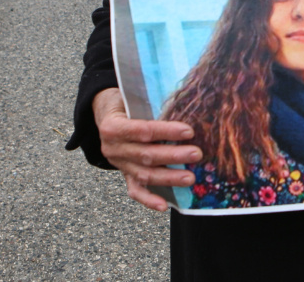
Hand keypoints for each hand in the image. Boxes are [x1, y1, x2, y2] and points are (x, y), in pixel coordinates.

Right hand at [93, 87, 202, 211]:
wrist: (107, 114)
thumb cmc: (127, 103)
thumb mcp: (133, 98)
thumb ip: (152, 104)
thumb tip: (186, 103)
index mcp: (112, 126)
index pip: (143, 130)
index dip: (166, 132)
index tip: (189, 131)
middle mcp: (112, 148)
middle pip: (145, 155)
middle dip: (173, 156)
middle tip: (196, 154)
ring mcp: (118, 164)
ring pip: (144, 175)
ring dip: (168, 178)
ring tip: (190, 178)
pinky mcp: (124, 175)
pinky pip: (135, 191)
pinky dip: (149, 200)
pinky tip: (164, 205)